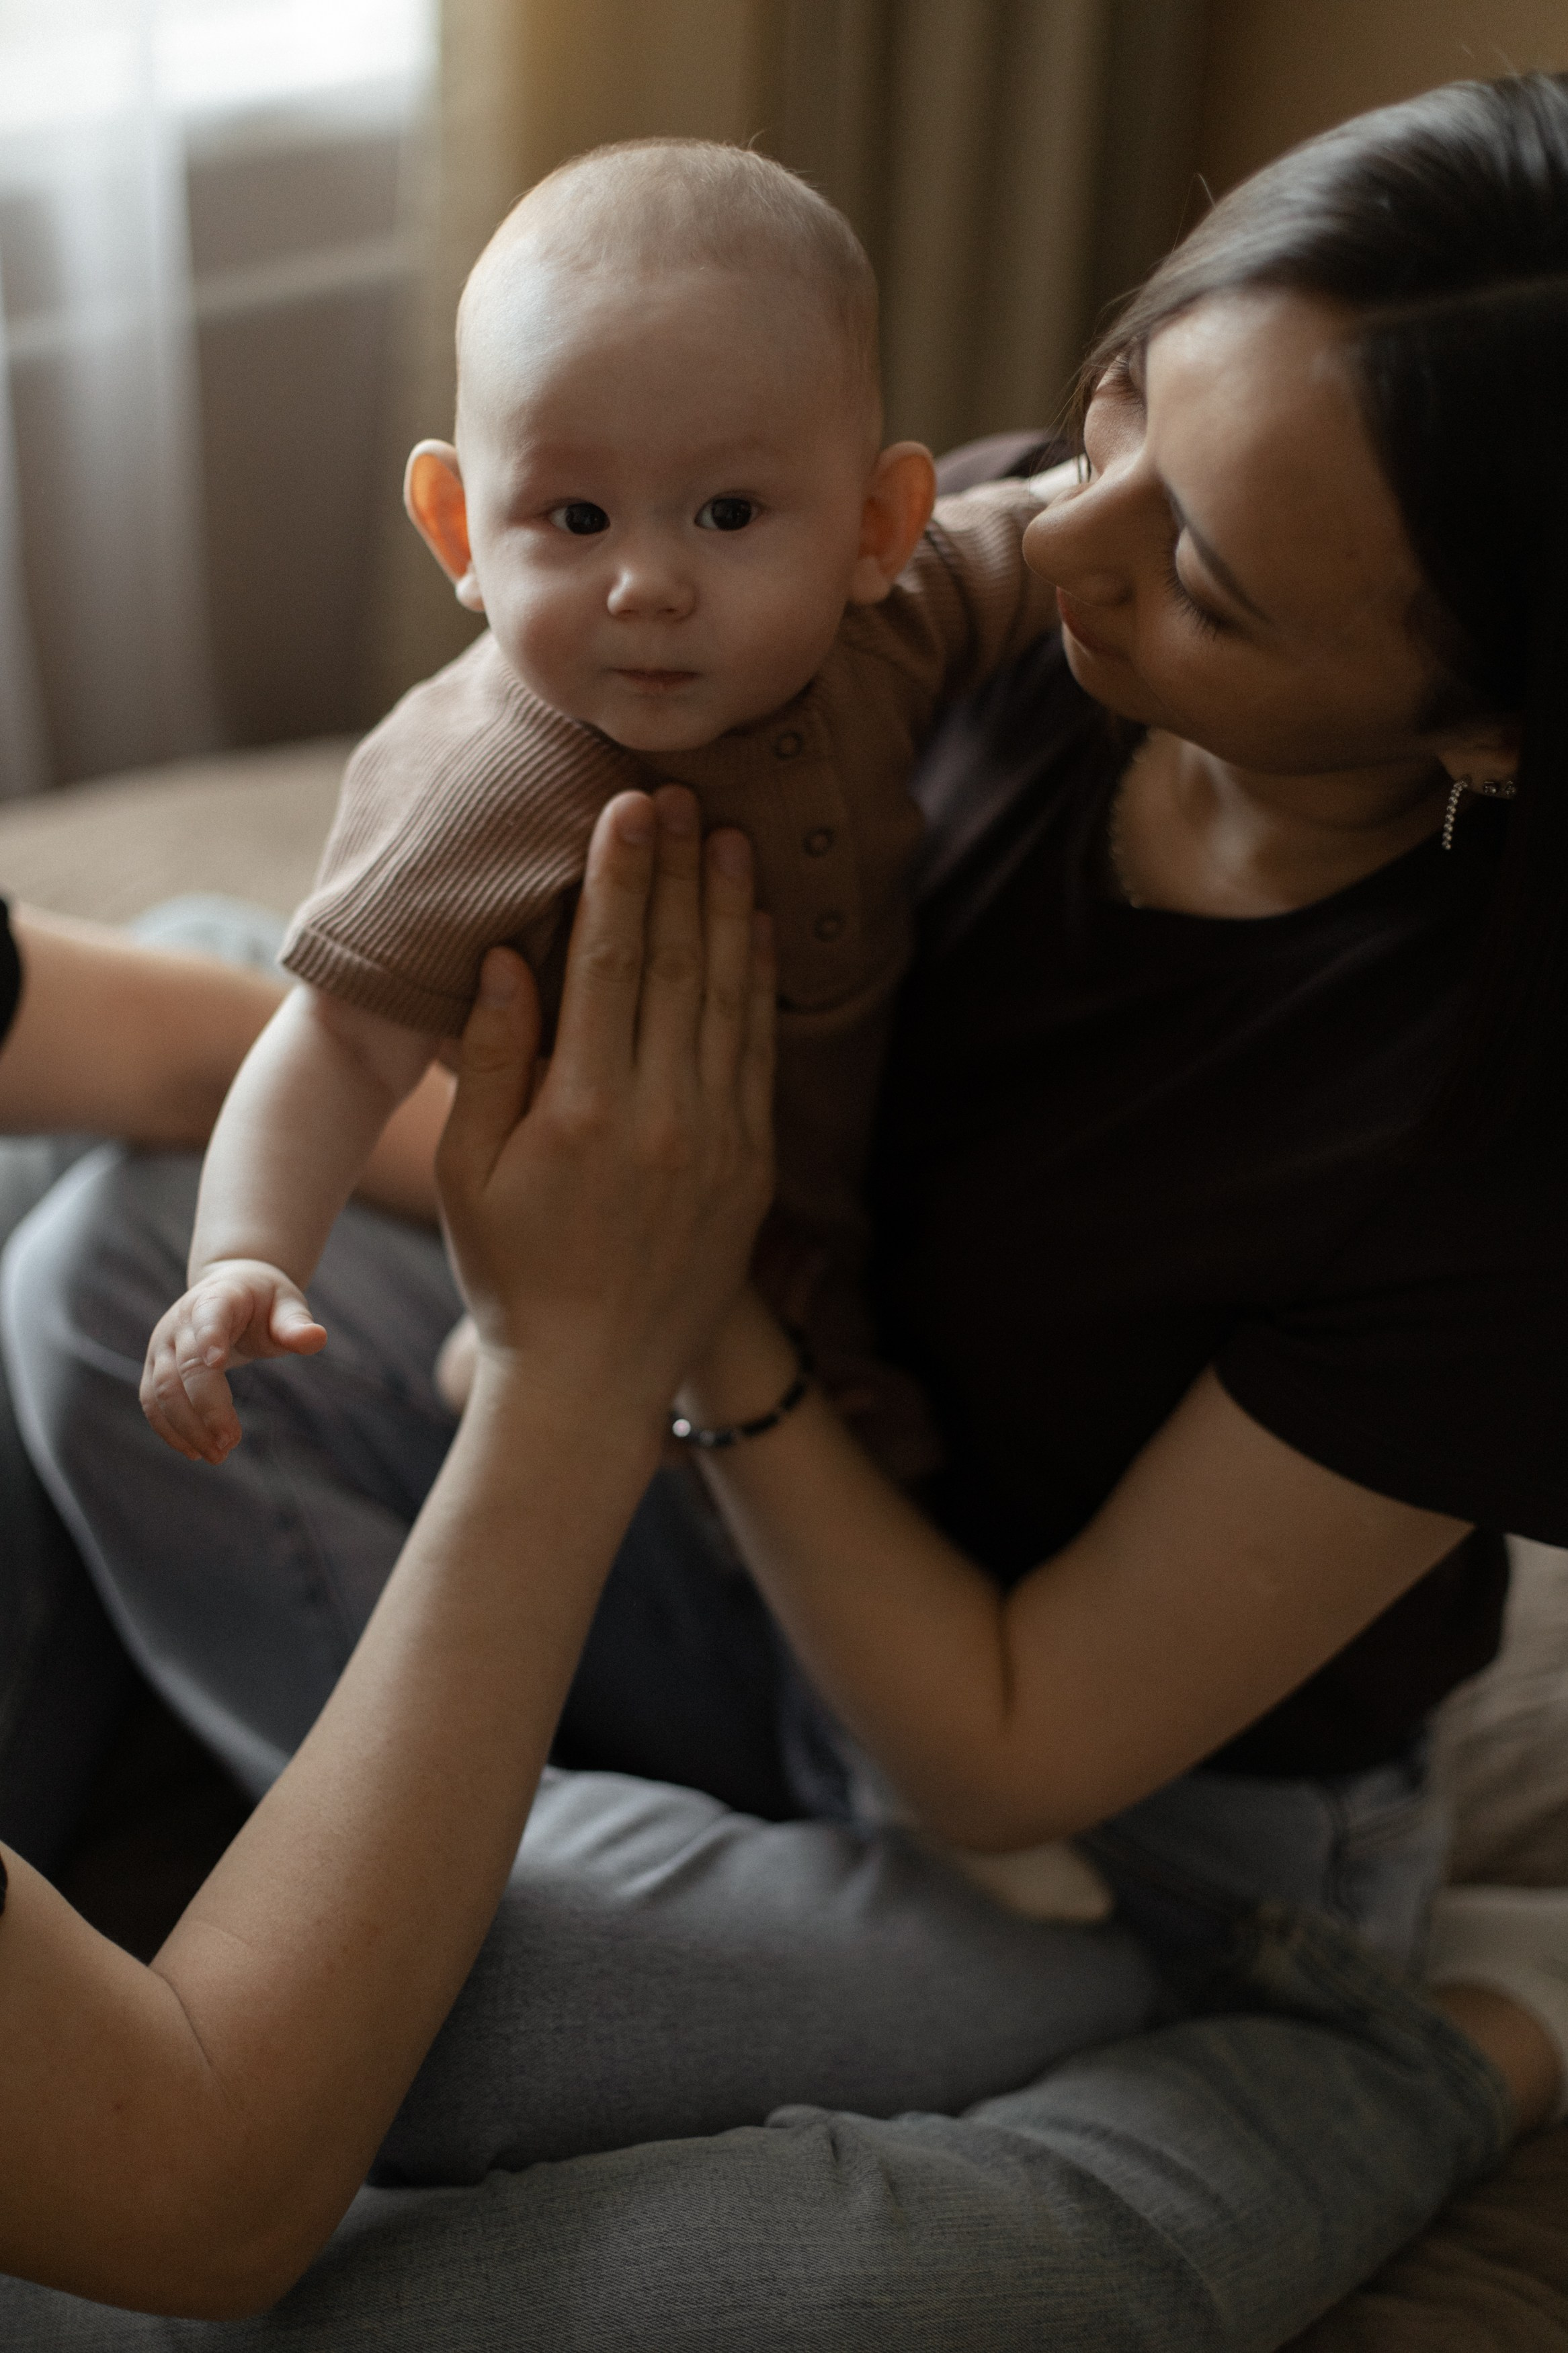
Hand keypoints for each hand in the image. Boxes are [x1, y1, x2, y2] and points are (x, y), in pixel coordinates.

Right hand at [141, 1259, 326, 1463]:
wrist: (230, 1290)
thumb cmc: (264, 1302)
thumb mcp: (287, 1306)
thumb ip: (296, 1325)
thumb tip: (317, 1338)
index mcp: (216, 1299)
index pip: (208, 1317)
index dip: (210, 1338)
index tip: (219, 1363)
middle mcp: (180, 1321)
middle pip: (184, 1367)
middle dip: (206, 1407)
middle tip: (230, 1442)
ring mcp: (162, 1345)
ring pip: (162, 1390)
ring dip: (186, 1427)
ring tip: (217, 1455)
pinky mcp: (156, 1367)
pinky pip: (152, 1401)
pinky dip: (169, 1429)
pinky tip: (195, 1451)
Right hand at [436, 785, 774, 1424]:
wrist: (594, 1380)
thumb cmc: (512, 1273)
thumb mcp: (468, 1173)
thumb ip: (490, 1063)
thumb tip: (507, 961)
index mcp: (582, 1110)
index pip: (607, 963)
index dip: (622, 876)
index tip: (630, 807)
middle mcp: (661, 1116)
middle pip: (674, 963)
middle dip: (680, 870)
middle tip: (685, 794)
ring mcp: (717, 1141)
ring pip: (728, 998)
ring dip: (730, 910)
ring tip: (729, 837)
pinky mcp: (751, 1166)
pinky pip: (759, 1053)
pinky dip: (759, 984)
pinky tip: (758, 929)